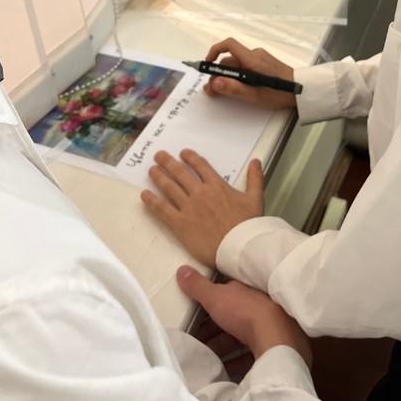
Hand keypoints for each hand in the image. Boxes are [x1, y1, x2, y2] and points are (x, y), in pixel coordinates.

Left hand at [141, 151, 263, 266]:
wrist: (238, 247)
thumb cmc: (248, 224)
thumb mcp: (256, 198)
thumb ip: (255, 178)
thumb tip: (256, 161)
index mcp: (217, 185)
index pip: (200, 166)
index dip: (190, 157)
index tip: (182, 153)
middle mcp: (200, 193)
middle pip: (181, 173)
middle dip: (168, 163)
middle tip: (159, 155)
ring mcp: (188, 207)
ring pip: (170, 188)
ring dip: (159, 177)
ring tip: (151, 170)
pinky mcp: (180, 224)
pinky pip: (162, 210)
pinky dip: (152, 201)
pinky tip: (144, 195)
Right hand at [177, 265, 311, 364]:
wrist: (275, 337)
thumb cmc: (244, 312)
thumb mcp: (215, 297)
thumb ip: (198, 286)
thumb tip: (182, 270)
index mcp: (242, 291)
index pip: (222, 296)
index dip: (207, 306)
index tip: (192, 318)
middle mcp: (255, 306)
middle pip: (230, 317)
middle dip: (213, 328)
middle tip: (195, 341)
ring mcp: (263, 326)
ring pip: (239, 336)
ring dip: (222, 345)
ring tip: (205, 357)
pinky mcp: (268, 346)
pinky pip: (248, 354)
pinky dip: (235, 361)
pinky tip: (224, 369)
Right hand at [203, 38, 297, 108]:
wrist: (302, 91)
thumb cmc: (281, 93)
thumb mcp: (255, 95)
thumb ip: (234, 89)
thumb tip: (216, 82)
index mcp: (252, 59)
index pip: (228, 45)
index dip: (214, 51)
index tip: (207, 64)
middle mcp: (255, 55)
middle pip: (230, 60)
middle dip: (219, 74)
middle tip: (213, 89)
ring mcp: (260, 59)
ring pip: (237, 65)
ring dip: (228, 76)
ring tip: (223, 91)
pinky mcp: (264, 64)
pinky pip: (246, 66)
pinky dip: (238, 75)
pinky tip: (238, 87)